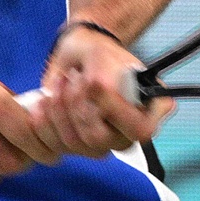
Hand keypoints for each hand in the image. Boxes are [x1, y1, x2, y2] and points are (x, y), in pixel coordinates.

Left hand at [36, 24, 173, 158]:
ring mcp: (108, 142)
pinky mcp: (80, 146)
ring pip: (76, 145)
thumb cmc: (95, 52)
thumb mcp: (100, 53)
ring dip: (59, 111)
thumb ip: (102, 72)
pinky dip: (45, 121)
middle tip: (73, 79)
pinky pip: (57, 148)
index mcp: (154, 107)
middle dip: (78, 108)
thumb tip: (97, 91)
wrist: (79, 55)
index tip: (95, 81)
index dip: (112, 109)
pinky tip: (47, 101)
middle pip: (101, 141)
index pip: (140, 129)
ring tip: (61, 84)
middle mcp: (133, 131)